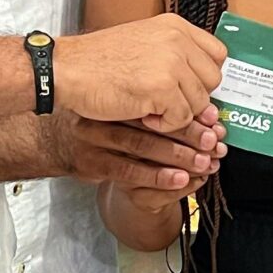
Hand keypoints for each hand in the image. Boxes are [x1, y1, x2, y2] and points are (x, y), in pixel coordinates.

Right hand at [53, 14, 225, 126]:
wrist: (65, 70)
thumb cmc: (96, 62)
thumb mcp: (142, 44)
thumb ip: (174, 57)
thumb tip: (206, 91)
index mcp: (174, 26)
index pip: (217, 54)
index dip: (204, 77)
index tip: (189, 88)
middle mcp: (177, 39)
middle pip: (212, 80)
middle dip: (193, 98)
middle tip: (165, 102)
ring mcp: (171, 62)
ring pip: (200, 102)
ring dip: (177, 113)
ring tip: (150, 109)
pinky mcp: (162, 88)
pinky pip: (181, 118)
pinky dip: (164, 125)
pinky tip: (144, 116)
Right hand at [62, 109, 224, 192]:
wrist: (58, 142)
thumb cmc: (103, 122)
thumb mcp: (123, 104)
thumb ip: (156, 105)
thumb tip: (209, 113)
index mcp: (115, 93)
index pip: (158, 101)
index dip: (189, 113)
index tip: (213, 122)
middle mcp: (102, 110)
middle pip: (152, 122)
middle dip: (188, 135)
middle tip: (213, 142)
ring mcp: (93, 137)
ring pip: (141, 147)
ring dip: (177, 157)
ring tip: (204, 162)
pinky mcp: (90, 163)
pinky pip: (129, 171)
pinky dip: (158, 176)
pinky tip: (181, 179)